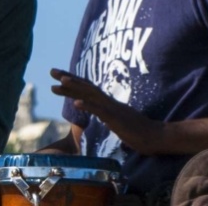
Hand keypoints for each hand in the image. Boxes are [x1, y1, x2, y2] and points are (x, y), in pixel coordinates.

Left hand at [48, 68, 171, 154]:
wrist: (156, 137)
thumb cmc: (138, 133)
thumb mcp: (118, 123)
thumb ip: (109, 118)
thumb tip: (102, 117)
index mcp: (108, 103)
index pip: (88, 89)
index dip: (73, 81)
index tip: (58, 75)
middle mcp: (109, 102)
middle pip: (86, 86)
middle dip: (68, 78)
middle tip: (51, 71)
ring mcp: (113, 109)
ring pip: (91, 95)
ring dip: (76, 88)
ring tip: (60, 82)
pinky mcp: (116, 119)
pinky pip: (101, 112)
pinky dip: (88, 107)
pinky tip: (76, 103)